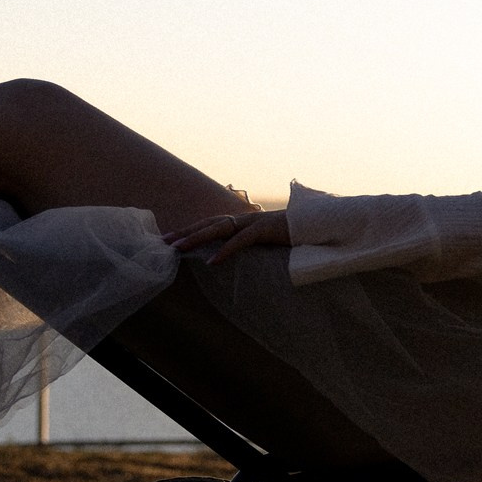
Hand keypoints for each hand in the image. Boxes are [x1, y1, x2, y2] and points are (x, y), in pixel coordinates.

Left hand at [164, 208, 289, 261]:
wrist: (319, 225)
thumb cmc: (293, 237)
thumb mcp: (266, 244)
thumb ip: (250, 247)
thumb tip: (234, 259)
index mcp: (242, 222)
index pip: (210, 224)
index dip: (190, 230)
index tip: (169, 238)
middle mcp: (244, 219)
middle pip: (208, 224)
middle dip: (184, 232)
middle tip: (162, 242)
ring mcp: (254, 223)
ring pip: (219, 229)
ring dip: (196, 238)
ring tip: (178, 248)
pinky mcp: (266, 229)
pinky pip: (242, 241)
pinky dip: (226, 251)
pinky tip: (212, 262)